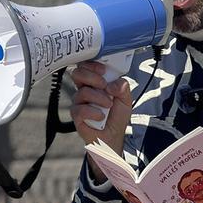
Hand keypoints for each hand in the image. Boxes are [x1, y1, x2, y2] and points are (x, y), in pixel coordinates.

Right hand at [70, 61, 132, 181]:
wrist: (112, 137)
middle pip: (78, 73)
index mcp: (95, 82)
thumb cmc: (116, 117)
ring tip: (108, 106)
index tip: (104, 71)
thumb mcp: (126, 99)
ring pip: (82, 91)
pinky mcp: (76, 115)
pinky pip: (80, 109)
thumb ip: (123, 87)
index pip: (87, 66)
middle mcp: (85, 89)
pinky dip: (93, 112)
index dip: (93, 65)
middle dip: (92, 77)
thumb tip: (112, 84)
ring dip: (99, 98)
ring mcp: (79, 102)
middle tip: (104, 86)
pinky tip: (100, 117)